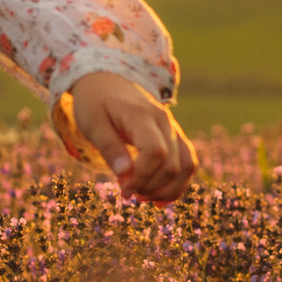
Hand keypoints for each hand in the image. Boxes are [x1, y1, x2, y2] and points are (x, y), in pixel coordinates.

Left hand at [52, 71, 198, 203]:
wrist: (107, 82)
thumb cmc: (95, 104)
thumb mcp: (93, 124)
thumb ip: (109, 148)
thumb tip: (125, 176)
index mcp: (142, 115)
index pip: (155, 152)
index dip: (142, 177)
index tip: (123, 191)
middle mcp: (164, 121)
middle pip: (171, 165)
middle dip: (150, 187)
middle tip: (127, 193)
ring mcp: (173, 128)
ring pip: (186, 166)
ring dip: (167, 190)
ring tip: (143, 198)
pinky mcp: (175, 137)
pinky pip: (188, 163)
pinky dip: (178, 184)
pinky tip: (159, 198)